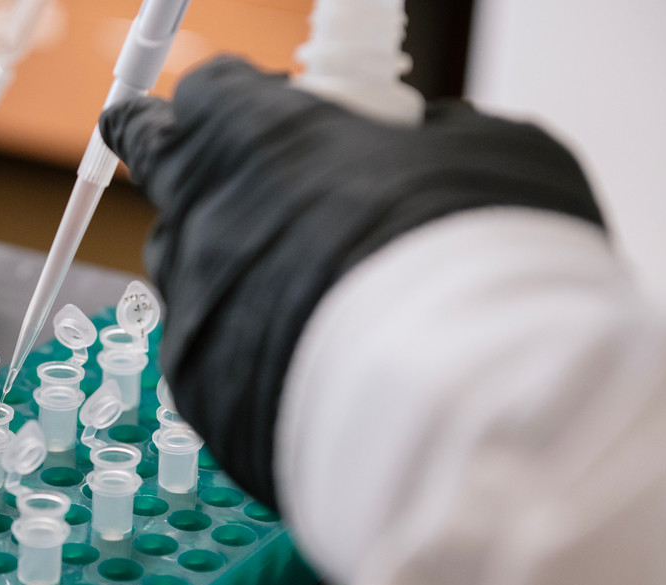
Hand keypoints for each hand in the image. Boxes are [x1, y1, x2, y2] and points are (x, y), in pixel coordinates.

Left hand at [100, 56, 603, 508]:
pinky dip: (253, 358)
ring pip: (191, 277)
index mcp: (253, 137)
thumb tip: (427, 144)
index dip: (232, 110)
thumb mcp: (488, 155)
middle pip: (177, 186)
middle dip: (217, 189)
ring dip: (238, 278)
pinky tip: (317, 372)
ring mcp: (192, 312)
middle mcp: (202, 220)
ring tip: (312, 300)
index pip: (202, 97)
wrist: (462, 406)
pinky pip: (215, 360)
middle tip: (272, 202)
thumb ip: (432, 140)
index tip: (259, 122)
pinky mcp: (200, 395)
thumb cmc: (481, 261)